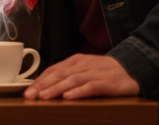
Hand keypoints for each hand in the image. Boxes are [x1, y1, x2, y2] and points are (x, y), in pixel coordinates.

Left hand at [23, 54, 139, 100]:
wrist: (131, 68)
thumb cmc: (104, 72)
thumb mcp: (84, 70)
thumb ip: (68, 76)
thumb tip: (46, 87)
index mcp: (75, 61)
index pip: (53, 70)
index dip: (39, 81)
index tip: (27, 91)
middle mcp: (82, 65)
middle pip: (59, 75)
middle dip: (42, 86)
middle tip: (29, 95)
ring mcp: (94, 73)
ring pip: (71, 81)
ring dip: (56, 89)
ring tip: (43, 97)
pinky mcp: (106, 82)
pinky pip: (90, 87)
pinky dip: (78, 92)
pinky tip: (68, 97)